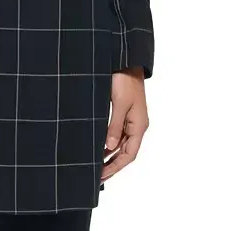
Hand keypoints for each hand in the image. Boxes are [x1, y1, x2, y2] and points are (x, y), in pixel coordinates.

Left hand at [101, 66, 148, 181]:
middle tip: (97, 175)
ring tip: (96, 164)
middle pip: (126, 152)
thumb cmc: (125, 80)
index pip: (129, 154)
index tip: (102, 175)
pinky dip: (110, 142)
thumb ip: (114, 126)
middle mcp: (137, 125)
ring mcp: (132, 119)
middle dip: (112, 164)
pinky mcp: (125, 112)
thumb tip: (109, 147)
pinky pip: (118, 133)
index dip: (115, 166)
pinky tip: (100, 145)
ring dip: (110, 154)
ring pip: (122, 143)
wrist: (126, 61)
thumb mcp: (119, 104)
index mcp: (139, 125)